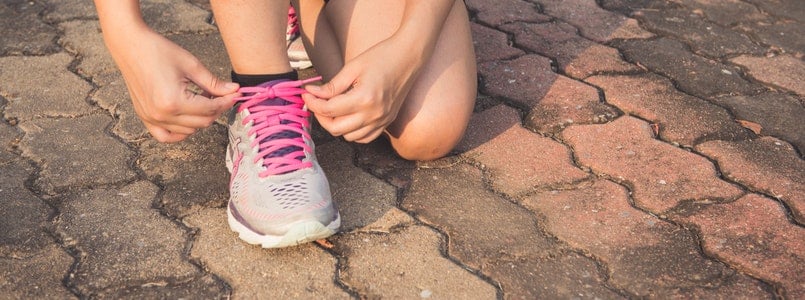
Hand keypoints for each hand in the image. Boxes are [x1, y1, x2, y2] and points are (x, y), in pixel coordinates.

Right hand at [106, 27, 238, 141]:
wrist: (130, 46)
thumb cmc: (159, 51)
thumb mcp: (191, 65)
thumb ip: (214, 83)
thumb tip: (234, 91)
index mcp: (174, 101)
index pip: (210, 110)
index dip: (226, 102)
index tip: (235, 94)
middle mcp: (161, 115)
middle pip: (202, 123)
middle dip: (216, 110)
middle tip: (222, 95)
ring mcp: (151, 119)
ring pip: (188, 130)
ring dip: (200, 119)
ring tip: (203, 99)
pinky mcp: (145, 117)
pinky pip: (166, 136)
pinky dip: (180, 132)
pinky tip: (188, 119)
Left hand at [302, 36, 420, 142]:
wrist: (409, 57)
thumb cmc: (381, 57)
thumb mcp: (353, 67)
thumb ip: (332, 86)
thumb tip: (312, 93)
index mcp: (364, 98)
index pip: (329, 110)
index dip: (313, 103)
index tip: (306, 94)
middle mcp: (374, 114)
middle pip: (336, 128)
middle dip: (321, 116)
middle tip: (316, 102)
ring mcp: (382, 121)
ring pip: (349, 137)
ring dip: (336, 125)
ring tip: (332, 109)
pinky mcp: (387, 122)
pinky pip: (364, 138)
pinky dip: (352, 132)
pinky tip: (348, 118)